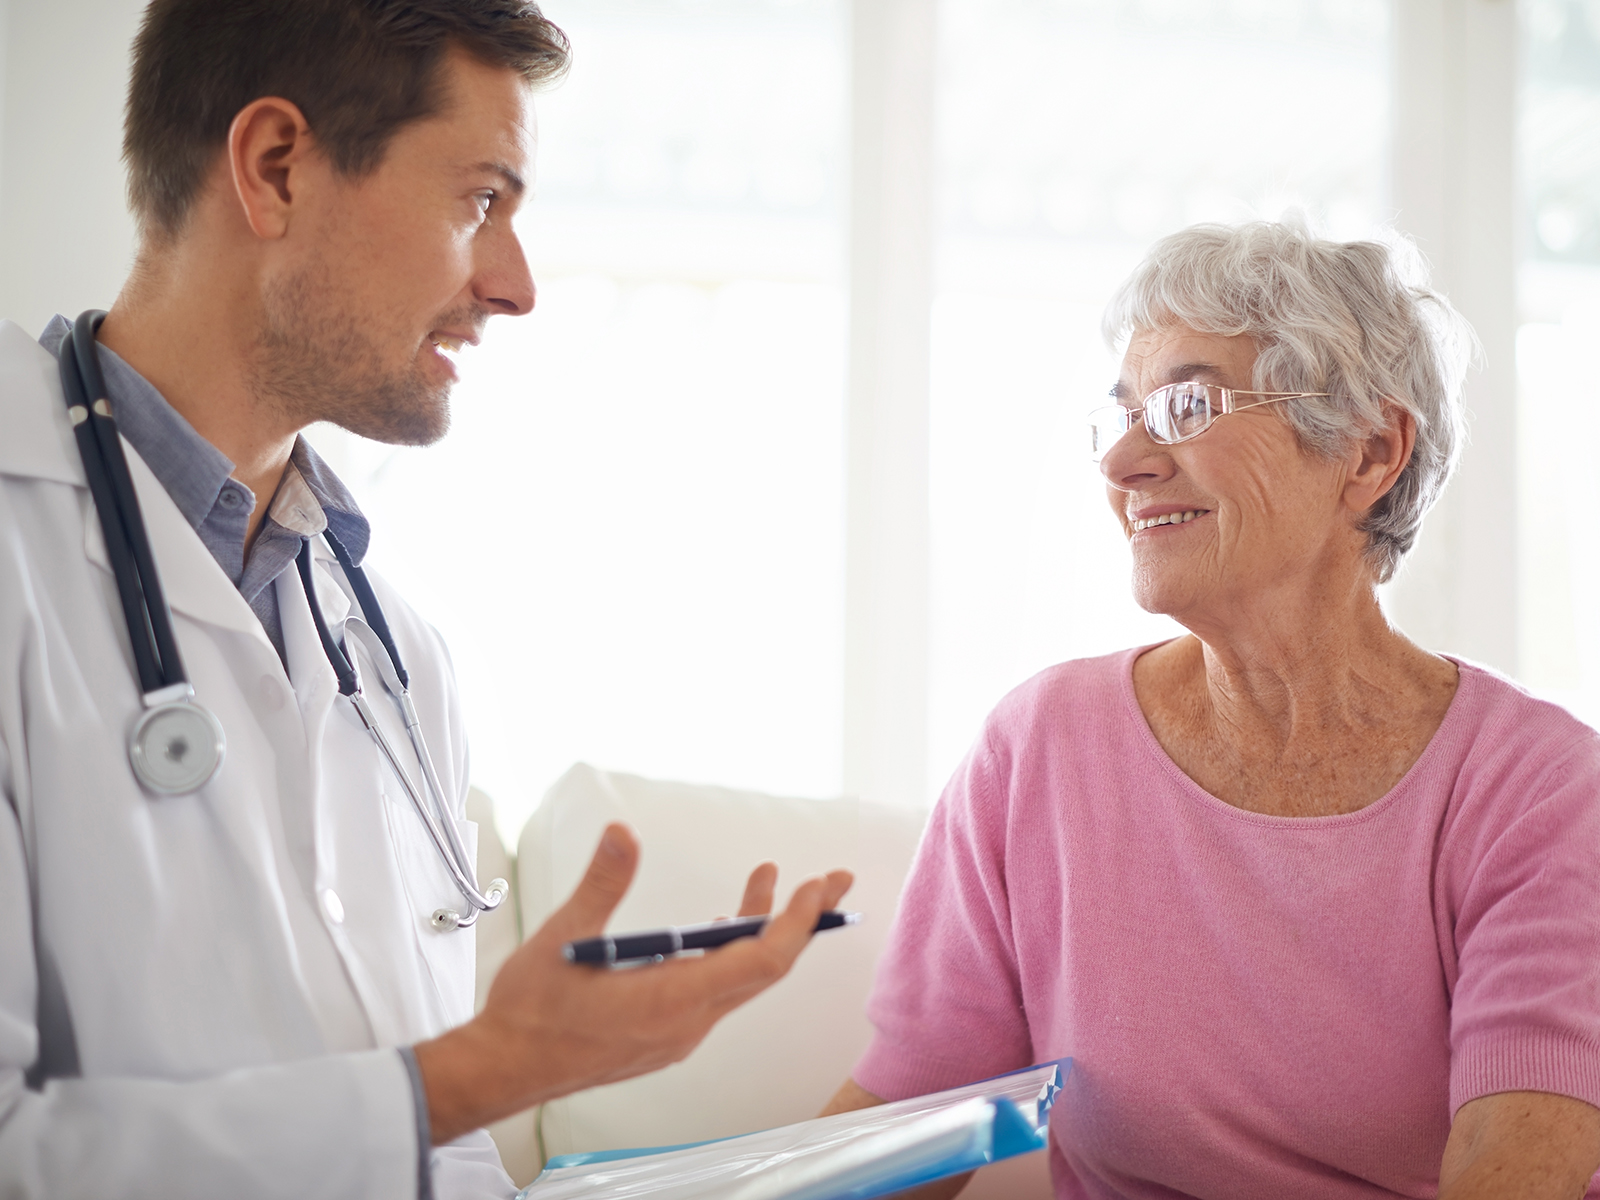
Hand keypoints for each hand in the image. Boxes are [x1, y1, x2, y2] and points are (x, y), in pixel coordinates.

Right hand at [415, 823, 852, 1142]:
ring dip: (762, 932)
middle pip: (765, 969)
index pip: (760, 962)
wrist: (503, 1070)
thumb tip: (623, 833)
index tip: (815, 887)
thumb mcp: (565, 935)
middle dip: (801, 920)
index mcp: (672, 1000)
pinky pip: (717, 993)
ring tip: (772, 884)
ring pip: (740, 980)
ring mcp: (679, 1033)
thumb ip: (602, 883)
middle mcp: (687, 1023)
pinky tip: (719, 928)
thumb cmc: (531, 1014)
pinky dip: (731, 955)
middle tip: (830, 880)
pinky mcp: (665, 1036)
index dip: (795, 923)